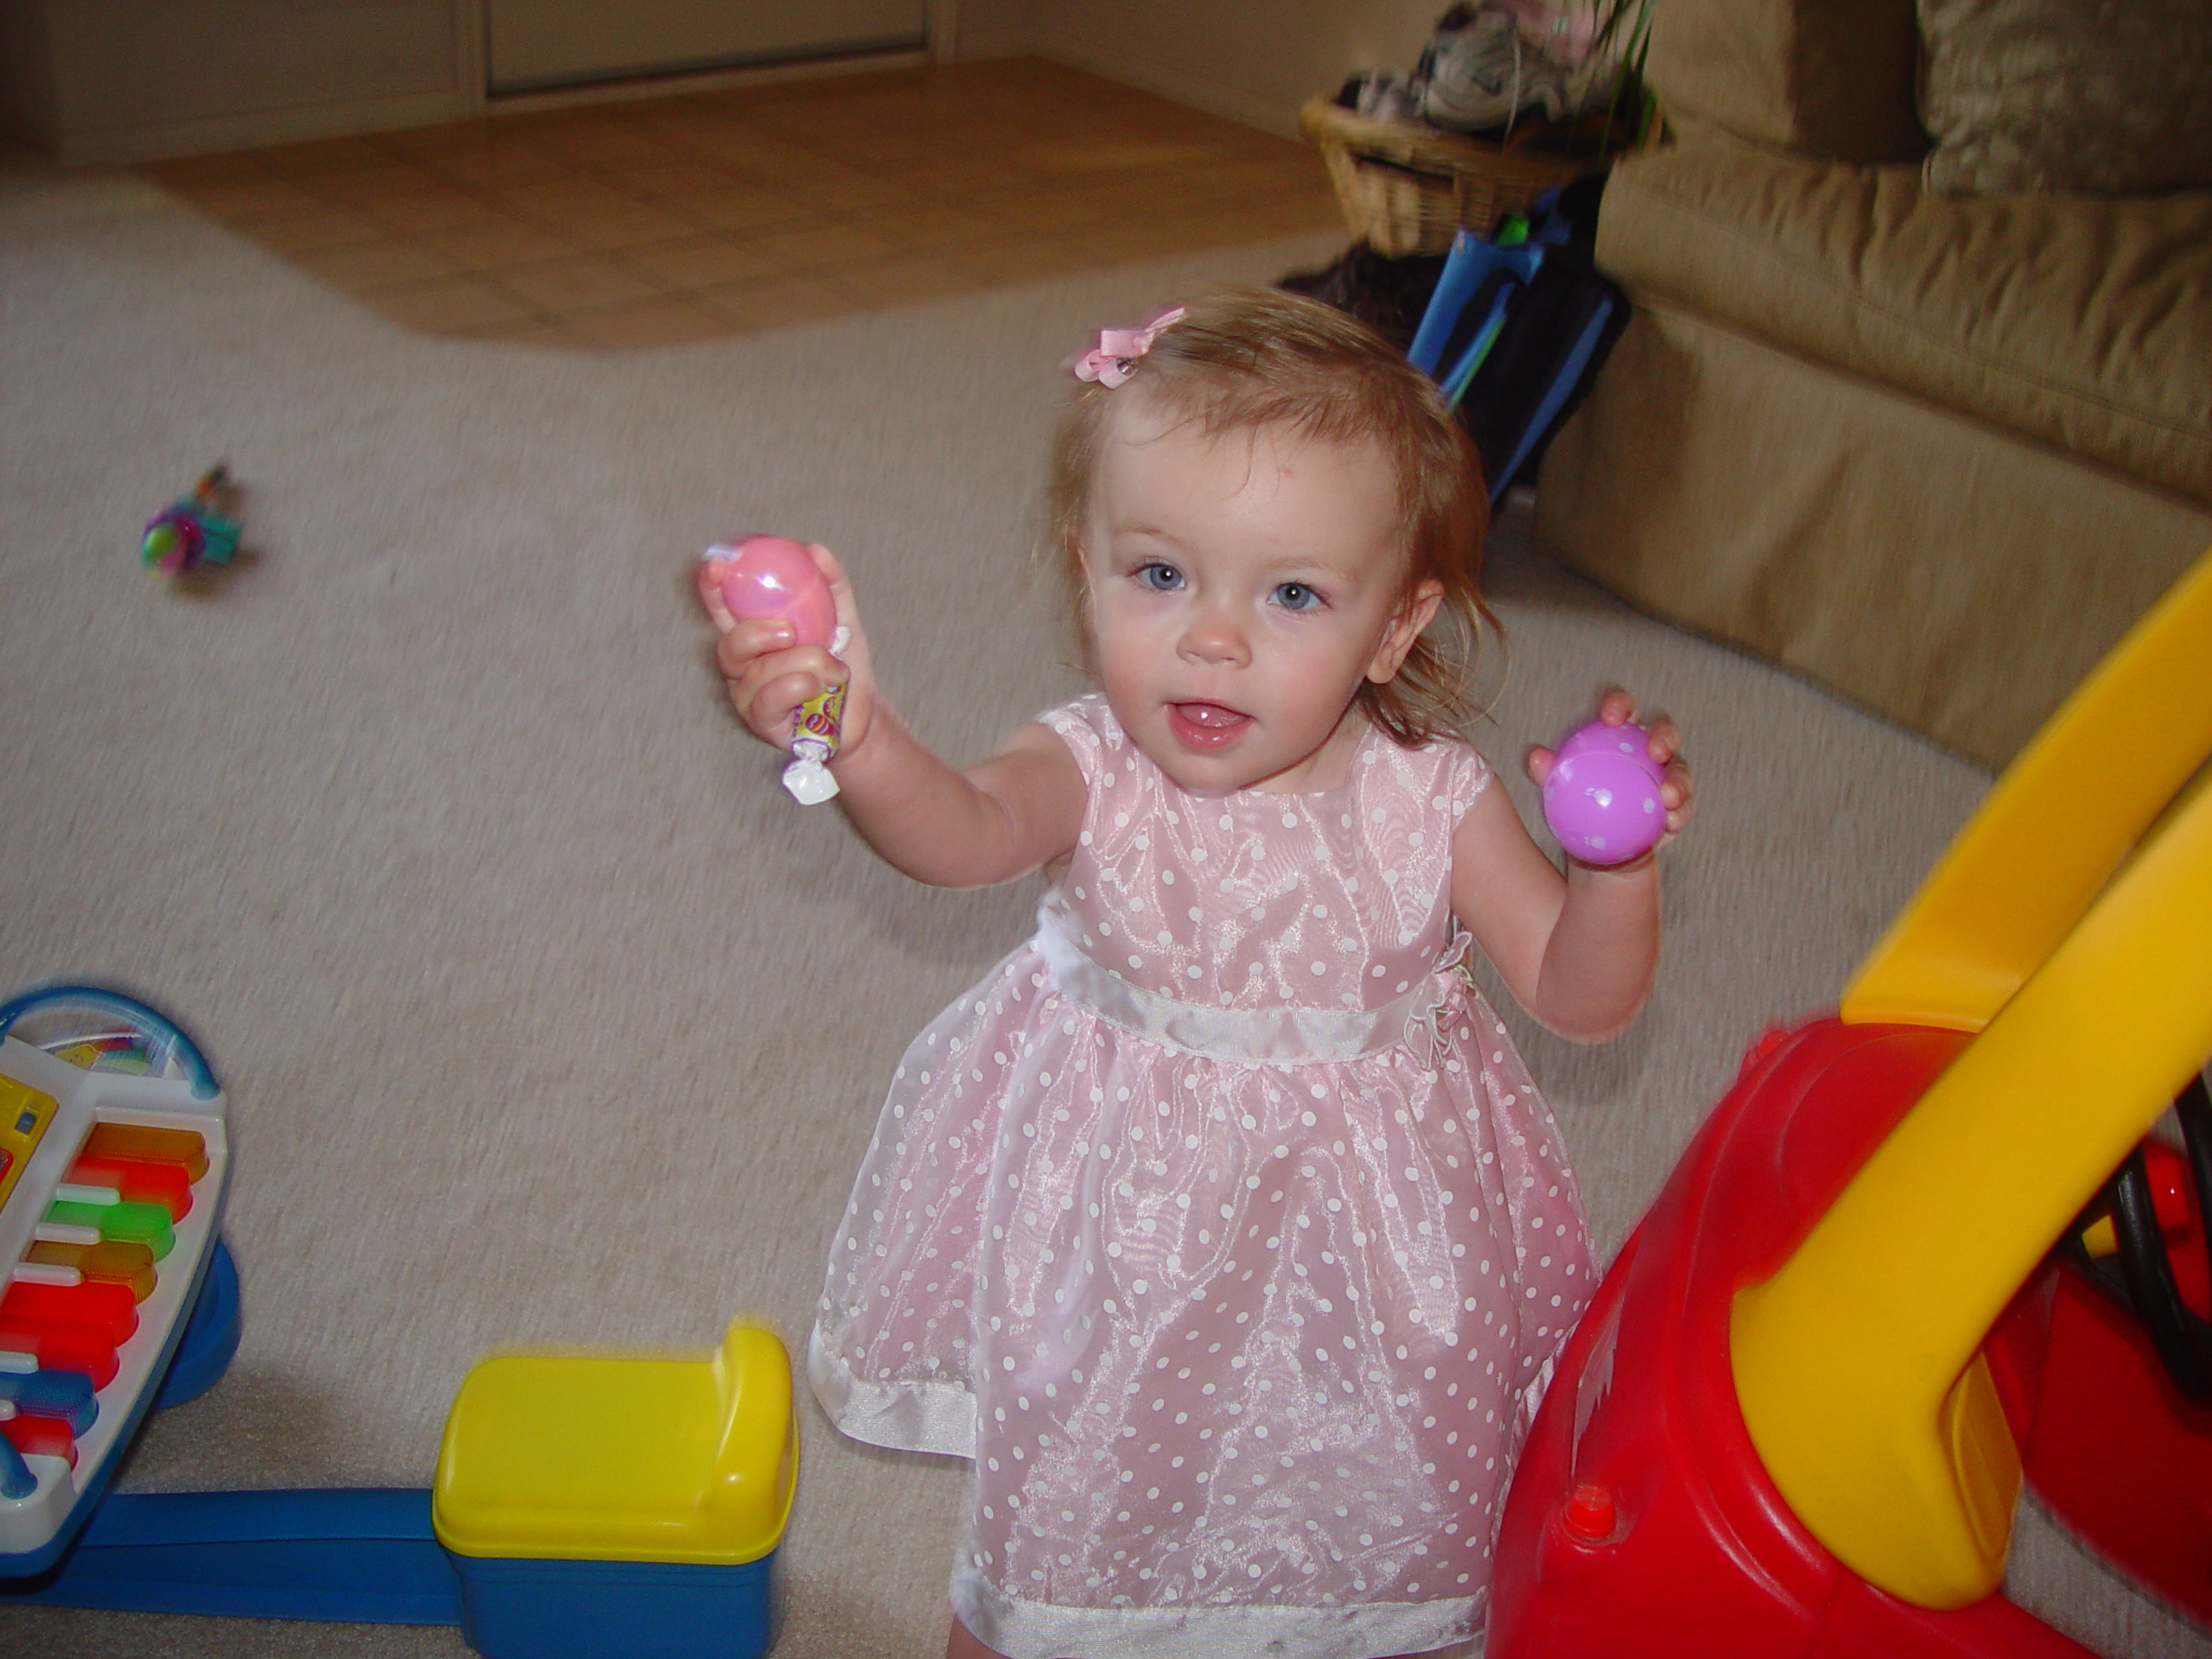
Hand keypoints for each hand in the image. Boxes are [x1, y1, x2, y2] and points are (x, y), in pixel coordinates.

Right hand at [696, 542, 877, 761]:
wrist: (862, 712)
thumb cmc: (840, 665)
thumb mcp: (841, 620)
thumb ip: (830, 586)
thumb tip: (816, 551)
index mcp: (755, 635)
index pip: (723, 609)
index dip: (712, 588)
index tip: (717, 565)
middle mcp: (743, 665)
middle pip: (727, 645)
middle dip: (756, 634)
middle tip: (789, 632)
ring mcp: (748, 696)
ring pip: (757, 673)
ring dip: (802, 663)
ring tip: (832, 668)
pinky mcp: (762, 722)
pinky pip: (770, 699)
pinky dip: (800, 686)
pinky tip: (819, 685)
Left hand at [1525, 687, 1694, 849]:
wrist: (1596, 849)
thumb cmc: (1575, 808)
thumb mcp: (1557, 790)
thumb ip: (1547, 772)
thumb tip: (1536, 757)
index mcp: (1619, 734)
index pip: (1623, 709)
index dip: (1620, 704)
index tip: (1610, 718)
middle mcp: (1649, 750)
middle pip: (1664, 731)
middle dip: (1664, 735)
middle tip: (1655, 751)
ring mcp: (1668, 777)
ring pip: (1681, 770)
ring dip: (1679, 780)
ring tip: (1667, 796)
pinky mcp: (1679, 806)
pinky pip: (1684, 807)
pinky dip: (1679, 813)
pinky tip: (1670, 821)